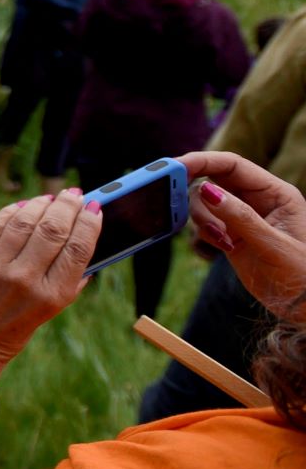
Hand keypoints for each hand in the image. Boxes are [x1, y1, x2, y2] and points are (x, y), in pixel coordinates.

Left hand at [0, 190, 101, 390]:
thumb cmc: (7, 332)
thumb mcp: (46, 315)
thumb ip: (65, 284)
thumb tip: (86, 251)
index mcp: (51, 296)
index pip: (79, 248)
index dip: (89, 223)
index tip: (96, 208)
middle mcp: (25, 278)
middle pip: (54, 228)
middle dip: (69, 206)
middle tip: (75, 194)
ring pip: (25, 220)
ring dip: (42, 204)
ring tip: (52, 198)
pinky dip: (13, 211)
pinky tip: (24, 207)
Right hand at [180, 152, 305, 322]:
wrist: (301, 307)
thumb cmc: (301, 276)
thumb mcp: (273, 245)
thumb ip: (240, 217)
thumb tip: (206, 190)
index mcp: (275, 193)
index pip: (232, 165)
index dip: (202, 161)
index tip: (174, 167)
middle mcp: (257, 200)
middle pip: (211, 180)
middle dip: (197, 197)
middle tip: (183, 209)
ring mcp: (241, 218)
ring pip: (202, 204)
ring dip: (201, 222)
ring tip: (222, 243)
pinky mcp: (229, 236)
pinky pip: (202, 225)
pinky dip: (201, 236)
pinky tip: (220, 250)